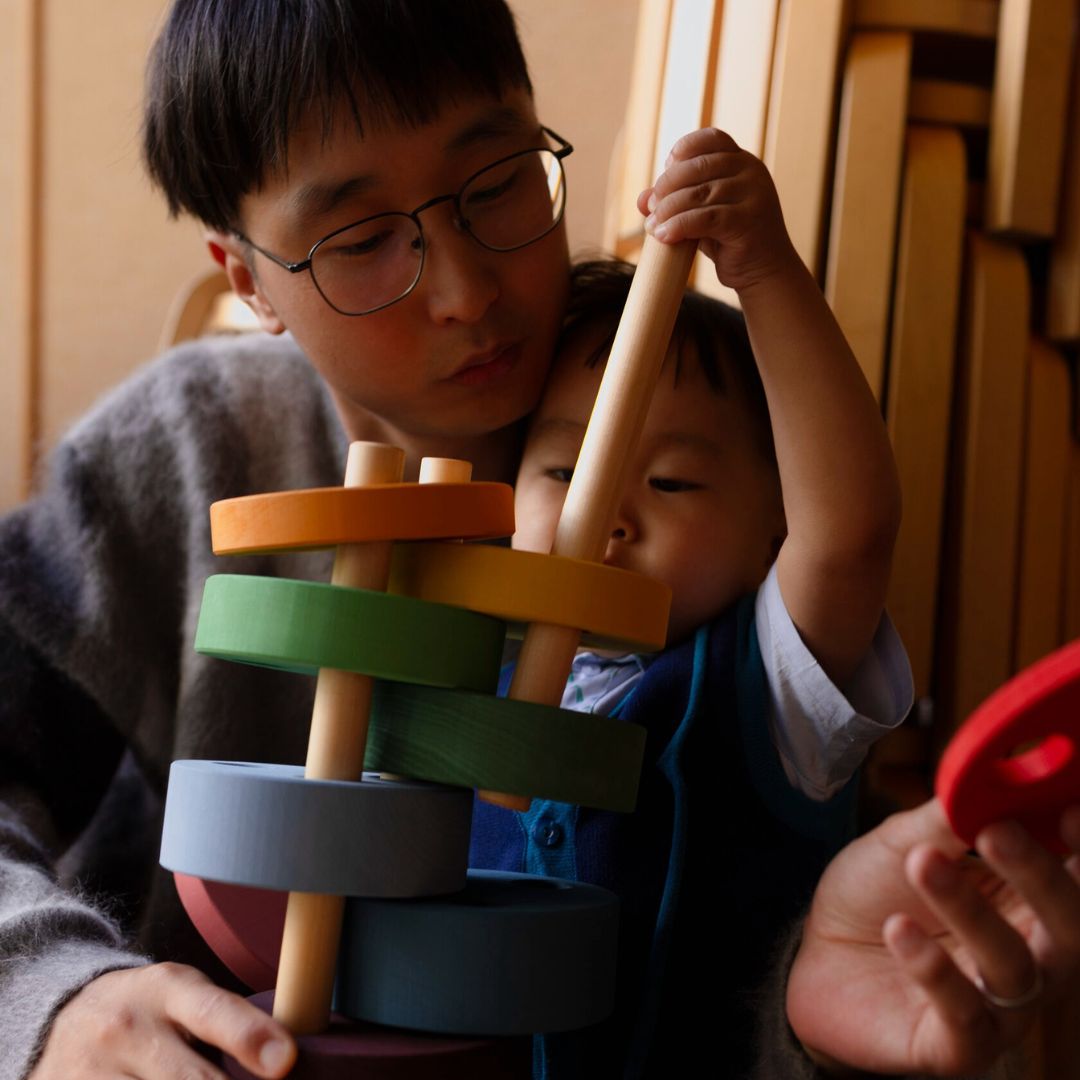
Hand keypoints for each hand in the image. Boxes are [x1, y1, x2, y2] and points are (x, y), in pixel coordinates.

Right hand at [31, 963, 295, 1078]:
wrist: (63, 1017)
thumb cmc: (148, 1009)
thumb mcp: (186, 995)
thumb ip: (231, 1023)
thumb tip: (285, 1064)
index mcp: (168, 990)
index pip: (215, 1013)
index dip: (251, 1038)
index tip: (285, 1062)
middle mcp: (129, 1029)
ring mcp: (93, 1072)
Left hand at [637, 127, 796, 292]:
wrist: (764, 272)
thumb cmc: (730, 241)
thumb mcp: (701, 215)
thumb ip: (677, 202)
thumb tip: (641, 199)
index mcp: (743, 162)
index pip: (712, 138)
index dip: (684, 148)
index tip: (666, 167)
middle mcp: (751, 172)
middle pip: (698, 166)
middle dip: (667, 185)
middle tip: (651, 206)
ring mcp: (753, 195)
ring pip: (699, 194)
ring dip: (668, 209)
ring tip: (652, 226)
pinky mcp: (747, 221)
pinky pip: (704, 218)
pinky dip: (678, 226)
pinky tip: (663, 236)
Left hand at [787, 799, 1079, 1075]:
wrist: (816, 958)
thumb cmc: (873, 897)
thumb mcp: (905, 844)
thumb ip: (950, 817)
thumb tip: (991, 772)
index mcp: (1028, 903)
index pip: (1076, 875)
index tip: (1066, 808)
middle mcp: (1031, 958)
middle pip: (1069, 926)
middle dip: (1039, 875)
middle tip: (996, 831)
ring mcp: (999, 1007)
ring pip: (1013, 966)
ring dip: (969, 909)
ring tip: (921, 863)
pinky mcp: (958, 1046)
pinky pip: (963, 1014)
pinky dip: (934, 969)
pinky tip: (900, 930)